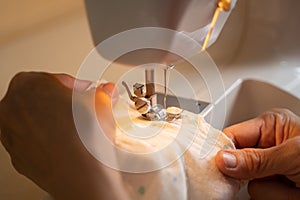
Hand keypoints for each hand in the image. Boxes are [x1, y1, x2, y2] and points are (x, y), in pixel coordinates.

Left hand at [0, 72, 127, 199]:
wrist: (80, 174)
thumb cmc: (83, 136)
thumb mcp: (100, 102)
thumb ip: (101, 92)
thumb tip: (105, 92)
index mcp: (28, 85)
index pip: (54, 78)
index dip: (75, 85)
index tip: (86, 91)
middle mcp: (11, 109)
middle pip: (41, 98)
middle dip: (63, 102)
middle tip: (83, 107)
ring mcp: (11, 135)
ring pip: (36, 120)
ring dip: (55, 120)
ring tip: (78, 128)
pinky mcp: (18, 156)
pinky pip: (34, 141)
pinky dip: (49, 139)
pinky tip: (69, 143)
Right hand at [215, 108, 299, 199]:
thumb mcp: (294, 154)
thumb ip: (258, 158)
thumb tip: (224, 160)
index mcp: (271, 126)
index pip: (233, 135)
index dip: (222, 149)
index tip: (215, 164)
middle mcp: (267, 146)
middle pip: (237, 161)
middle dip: (252, 173)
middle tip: (270, 175)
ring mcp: (270, 168)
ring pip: (249, 183)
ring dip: (271, 189)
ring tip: (292, 184)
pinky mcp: (275, 187)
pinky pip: (260, 195)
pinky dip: (276, 197)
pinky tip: (291, 192)